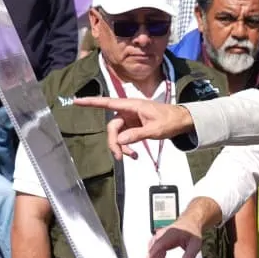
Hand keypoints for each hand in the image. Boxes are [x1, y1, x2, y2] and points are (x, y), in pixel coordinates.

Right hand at [72, 96, 194, 160]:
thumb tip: (120, 140)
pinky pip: (125, 137)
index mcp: (132, 106)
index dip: (91, 102)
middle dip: (114, 142)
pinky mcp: (134, 126)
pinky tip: (134, 155)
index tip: (76, 101)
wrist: (182, 121)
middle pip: (112, 127)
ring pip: (118, 134)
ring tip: (132, 156)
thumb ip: (137, 134)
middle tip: (119, 156)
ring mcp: (131, 119)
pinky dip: (127, 146)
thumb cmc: (170, 120)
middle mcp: (128, 111)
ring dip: (121, 146)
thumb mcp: (155, 129)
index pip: (108, 103)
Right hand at [145, 210, 209, 257]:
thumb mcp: (195, 243)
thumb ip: (190, 256)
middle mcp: (160, 237)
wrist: (189, 223)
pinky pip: (156, 256)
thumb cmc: (191, 231)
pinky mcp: (158, 245)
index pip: (158, 244)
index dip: (153, 252)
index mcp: (168, 235)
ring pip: (154, 256)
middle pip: (154, 253)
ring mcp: (157, 241)